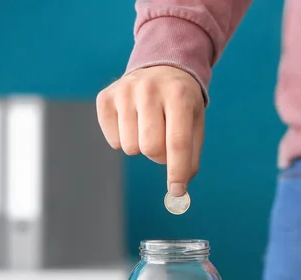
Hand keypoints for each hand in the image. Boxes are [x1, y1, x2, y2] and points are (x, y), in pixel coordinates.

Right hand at [96, 66, 203, 195]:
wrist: (162, 68)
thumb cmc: (181, 103)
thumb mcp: (195, 123)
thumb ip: (191, 157)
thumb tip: (179, 190)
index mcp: (179, 96)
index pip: (177, 142)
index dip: (177, 171)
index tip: (177, 191)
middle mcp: (150, 89)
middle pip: (150, 148)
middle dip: (159, 156)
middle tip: (164, 144)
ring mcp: (125, 91)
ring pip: (130, 147)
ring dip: (141, 147)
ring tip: (148, 127)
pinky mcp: (105, 97)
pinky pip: (113, 140)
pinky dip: (123, 140)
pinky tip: (133, 122)